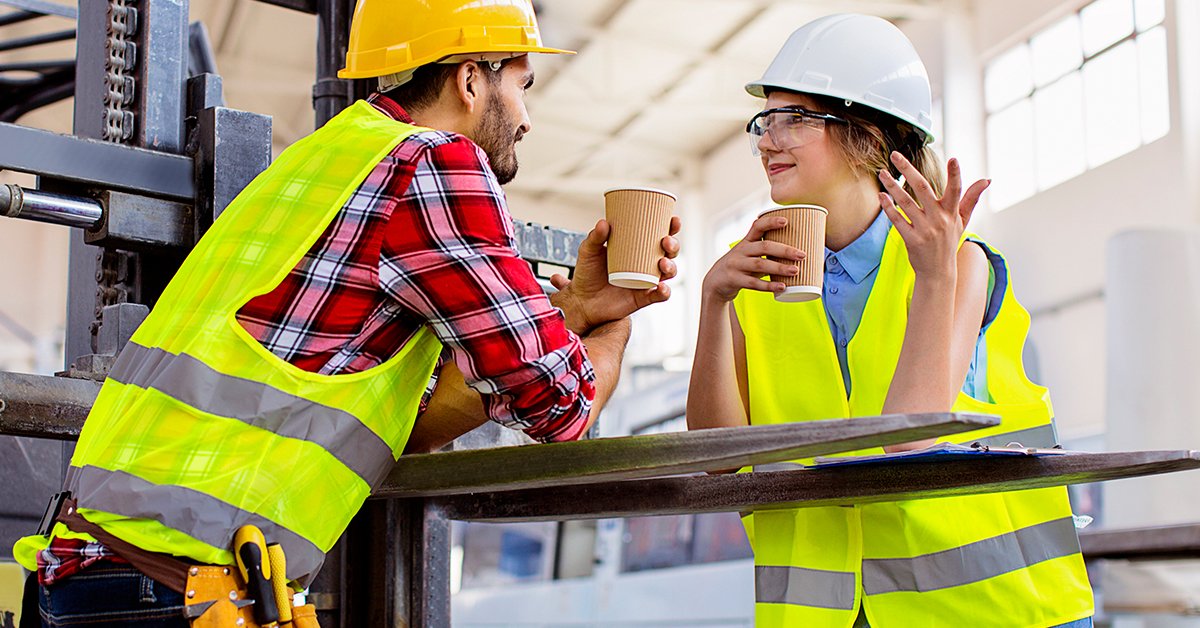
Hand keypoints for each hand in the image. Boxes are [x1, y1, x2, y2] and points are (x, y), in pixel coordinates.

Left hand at [550, 216, 681, 334]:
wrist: (581, 301)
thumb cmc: (587, 273)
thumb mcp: (588, 251)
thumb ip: (595, 237)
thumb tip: (603, 223)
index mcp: (637, 248)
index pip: (658, 235)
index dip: (670, 227)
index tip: (673, 220)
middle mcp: (645, 264)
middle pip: (669, 253)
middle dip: (673, 246)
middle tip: (665, 241)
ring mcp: (646, 281)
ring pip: (668, 273)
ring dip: (671, 267)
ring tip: (662, 263)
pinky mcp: (643, 298)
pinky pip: (659, 295)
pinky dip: (664, 292)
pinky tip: (661, 287)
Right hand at [700, 214, 805, 303]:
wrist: (715, 282)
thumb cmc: (740, 267)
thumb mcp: (749, 255)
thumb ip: (766, 252)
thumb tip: (796, 252)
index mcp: (746, 242)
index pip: (757, 226)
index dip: (771, 222)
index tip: (786, 221)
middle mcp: (740, 251)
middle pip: (763, 247)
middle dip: (784, 250)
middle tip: (802, 255)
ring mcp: (736, 265)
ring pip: (760, 264)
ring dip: (779, 267)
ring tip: (796, 270)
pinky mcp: (734, 280)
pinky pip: (754, 283)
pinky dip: (769, 285)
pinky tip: (782, 286)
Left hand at [878, 153, 989, 279]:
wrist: (938, 271)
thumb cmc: (949, 241)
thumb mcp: (963, 220)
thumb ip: (971, 199)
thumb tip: (987, 180)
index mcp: (952, 213)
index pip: (956, 190)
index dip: (956, 175)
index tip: (954, 159)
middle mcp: (939, 219)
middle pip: (922, 188)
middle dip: (908, 170)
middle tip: (895, 155)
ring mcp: (924, 229)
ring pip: (905, 202)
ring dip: (892, 186)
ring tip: (882, 173)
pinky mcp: (911, 239)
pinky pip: (897, 219)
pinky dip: (888, 207)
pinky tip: (881, 195)